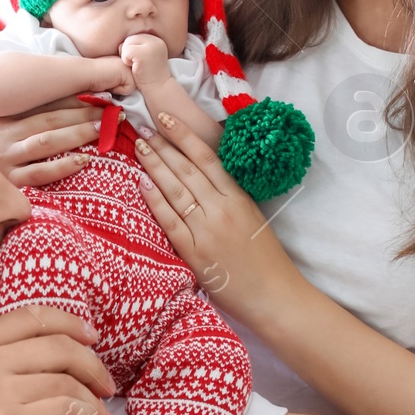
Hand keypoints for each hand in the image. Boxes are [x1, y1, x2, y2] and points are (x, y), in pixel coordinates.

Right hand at [0, 98, 100, 187]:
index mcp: (4, 121)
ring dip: (77, 133)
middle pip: (49, 119)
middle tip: (112, 112)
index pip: (43, 105)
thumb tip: (67, 119)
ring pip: (47, 141)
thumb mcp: (0, 141)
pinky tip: (84, 161)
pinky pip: (40, 173)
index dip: (73, 99)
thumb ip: (24, 130)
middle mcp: (4, 136)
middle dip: (83, 113)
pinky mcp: (9, 184)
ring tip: (103, 130)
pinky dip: (63, 166)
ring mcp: (6, 160)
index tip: (100, 96)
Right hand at [0, 308, 115, 414]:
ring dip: (94, 398)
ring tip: (102, 414)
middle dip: (92, 364)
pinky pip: (68, 409)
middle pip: (58, 346)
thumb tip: (44, 358)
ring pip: (67, 380)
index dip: (69, 323)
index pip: (31, 316)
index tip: (90, 337)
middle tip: (105, 384)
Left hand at [119, 31, 169, 82]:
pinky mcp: (143, 54)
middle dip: (127, 52)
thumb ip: (139, 47)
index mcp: (156, 41)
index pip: (135, 37)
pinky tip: (134, 68)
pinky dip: (126, 61)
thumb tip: (122, 43)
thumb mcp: (146, 57)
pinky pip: (126, 51)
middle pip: (130, 39)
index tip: (137, 62)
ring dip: (126, 56)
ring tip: (135, 66)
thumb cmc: (149, 77)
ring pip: (127, 44)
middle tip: (134, 65)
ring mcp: (150, 46)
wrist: (158, 89)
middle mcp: (155, 41)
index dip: (131, 50)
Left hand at [136, 127, 295, 318]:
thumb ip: (230, 198)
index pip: (206, 158)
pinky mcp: (195, 253)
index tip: (166, 118)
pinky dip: (154, 200)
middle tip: (142, 127)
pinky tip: (141, 183)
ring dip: (154, 166)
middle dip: (162, 145)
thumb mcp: (253, 218)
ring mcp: (207, 230)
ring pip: (175, 190)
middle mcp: (222, 209)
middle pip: (186, 169)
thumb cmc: (266, 260)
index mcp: (239, 198)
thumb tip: (203, 177)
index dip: (184, 136)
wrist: (275, 296)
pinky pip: (169, 220)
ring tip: (139, 147)